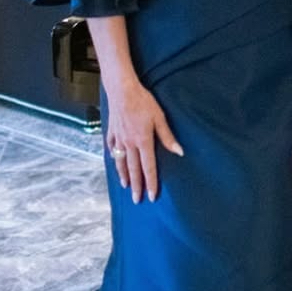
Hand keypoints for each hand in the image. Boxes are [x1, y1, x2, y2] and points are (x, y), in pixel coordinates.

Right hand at [105, 79, 182, 202]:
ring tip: (126, 186)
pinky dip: (114, 157)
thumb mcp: (159, 117)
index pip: (148, 168)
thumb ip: (167, 137)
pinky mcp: (112, 132)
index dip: (151, 183)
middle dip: (136, 186)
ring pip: (120, 162)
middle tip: (137, 200)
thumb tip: (179, 152)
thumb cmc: (143, 101)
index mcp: (143, 141)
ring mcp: (119, 139)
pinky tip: (115, 161)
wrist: (121, 90)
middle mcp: (129, 144)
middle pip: (133, 169)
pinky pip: (112, 148)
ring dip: (124, 175)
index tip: (151, 197)